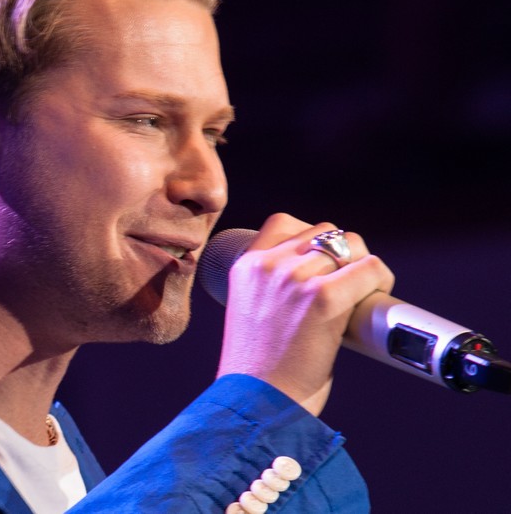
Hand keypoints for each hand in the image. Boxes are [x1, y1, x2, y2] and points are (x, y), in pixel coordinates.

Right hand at [216, 213, 394, 415]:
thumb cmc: (259, 370)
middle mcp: (267, 265)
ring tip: (363, 293)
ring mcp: (294, 278)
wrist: (256, 402)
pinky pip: (369, 268)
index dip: (312, 239)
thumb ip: (274, 287)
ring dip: (361, 265)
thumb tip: (323, 277)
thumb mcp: (251, 311)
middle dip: (342, 254)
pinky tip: (375, 299)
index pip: (284, 222)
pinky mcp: (322, 297)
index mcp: (244, 266)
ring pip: (349, 244)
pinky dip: (380, 280)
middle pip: (323, 231)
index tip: (323, 264)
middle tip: (349, 285)